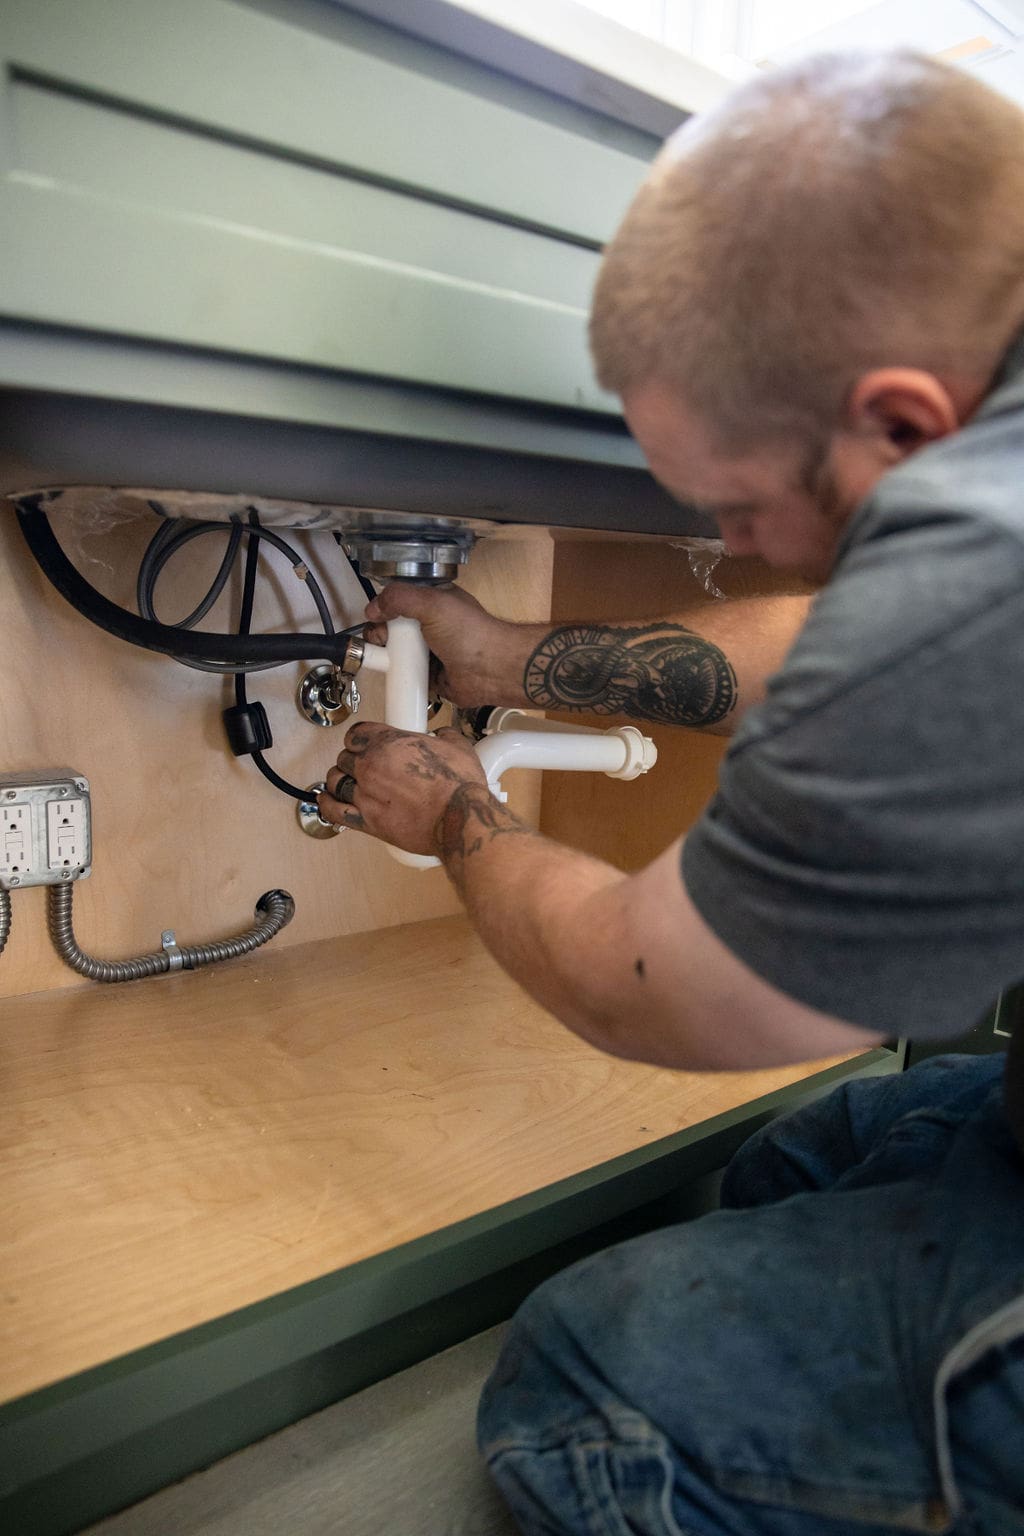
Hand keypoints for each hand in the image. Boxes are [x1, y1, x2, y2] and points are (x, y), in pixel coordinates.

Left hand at [317, 721, 490, 854]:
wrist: (459, 818)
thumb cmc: (459, 787)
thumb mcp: (457, 746)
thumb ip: (444, 736)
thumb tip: (443, 735)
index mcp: (388, 742)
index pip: (356, 733)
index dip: (359, 739)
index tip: (362, 744)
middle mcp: (371, 766)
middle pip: (345, 758)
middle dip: (352, 761)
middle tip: (362, 767)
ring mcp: (366, 794)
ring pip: (336, 781)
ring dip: (340, 780)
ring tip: (347, 783)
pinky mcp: (367, 820)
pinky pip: (333, 810)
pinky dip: (326, 804)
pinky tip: (327, 800)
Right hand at [363, 582, 535, 707]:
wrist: (490, 669)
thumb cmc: (470, 632)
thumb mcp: (432, 603)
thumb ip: (399, 598)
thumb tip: (373, 608)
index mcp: (434, 602)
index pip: (399, 600)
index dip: (384, 606)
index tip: (375, 615)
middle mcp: (430, 625)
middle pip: (393, 627)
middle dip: (381, 633)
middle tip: (381, 640)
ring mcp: (430, 650)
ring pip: (396, 652)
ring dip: (386, 655)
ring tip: (385, 658)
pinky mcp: (429, 674)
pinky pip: (406, 674)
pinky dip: (398, 675)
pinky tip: (394, 673)